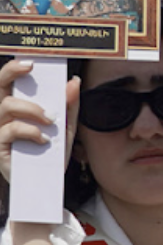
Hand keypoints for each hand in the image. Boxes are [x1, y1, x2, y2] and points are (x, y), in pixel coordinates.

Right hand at [0, 60, 75, 186]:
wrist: (47, 182)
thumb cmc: (52, 153)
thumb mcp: (66, 127)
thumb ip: (69, 106)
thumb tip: (73, 81)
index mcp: (16, 106)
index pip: (8, 81)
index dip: (14, 67)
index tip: (31, 62)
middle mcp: (2, 114)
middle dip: (12, 72)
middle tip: (30, 70)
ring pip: (7, 106)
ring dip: (32, 109)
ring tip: (50, 120)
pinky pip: (11, 129)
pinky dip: (31, 131)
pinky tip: (44, 140)